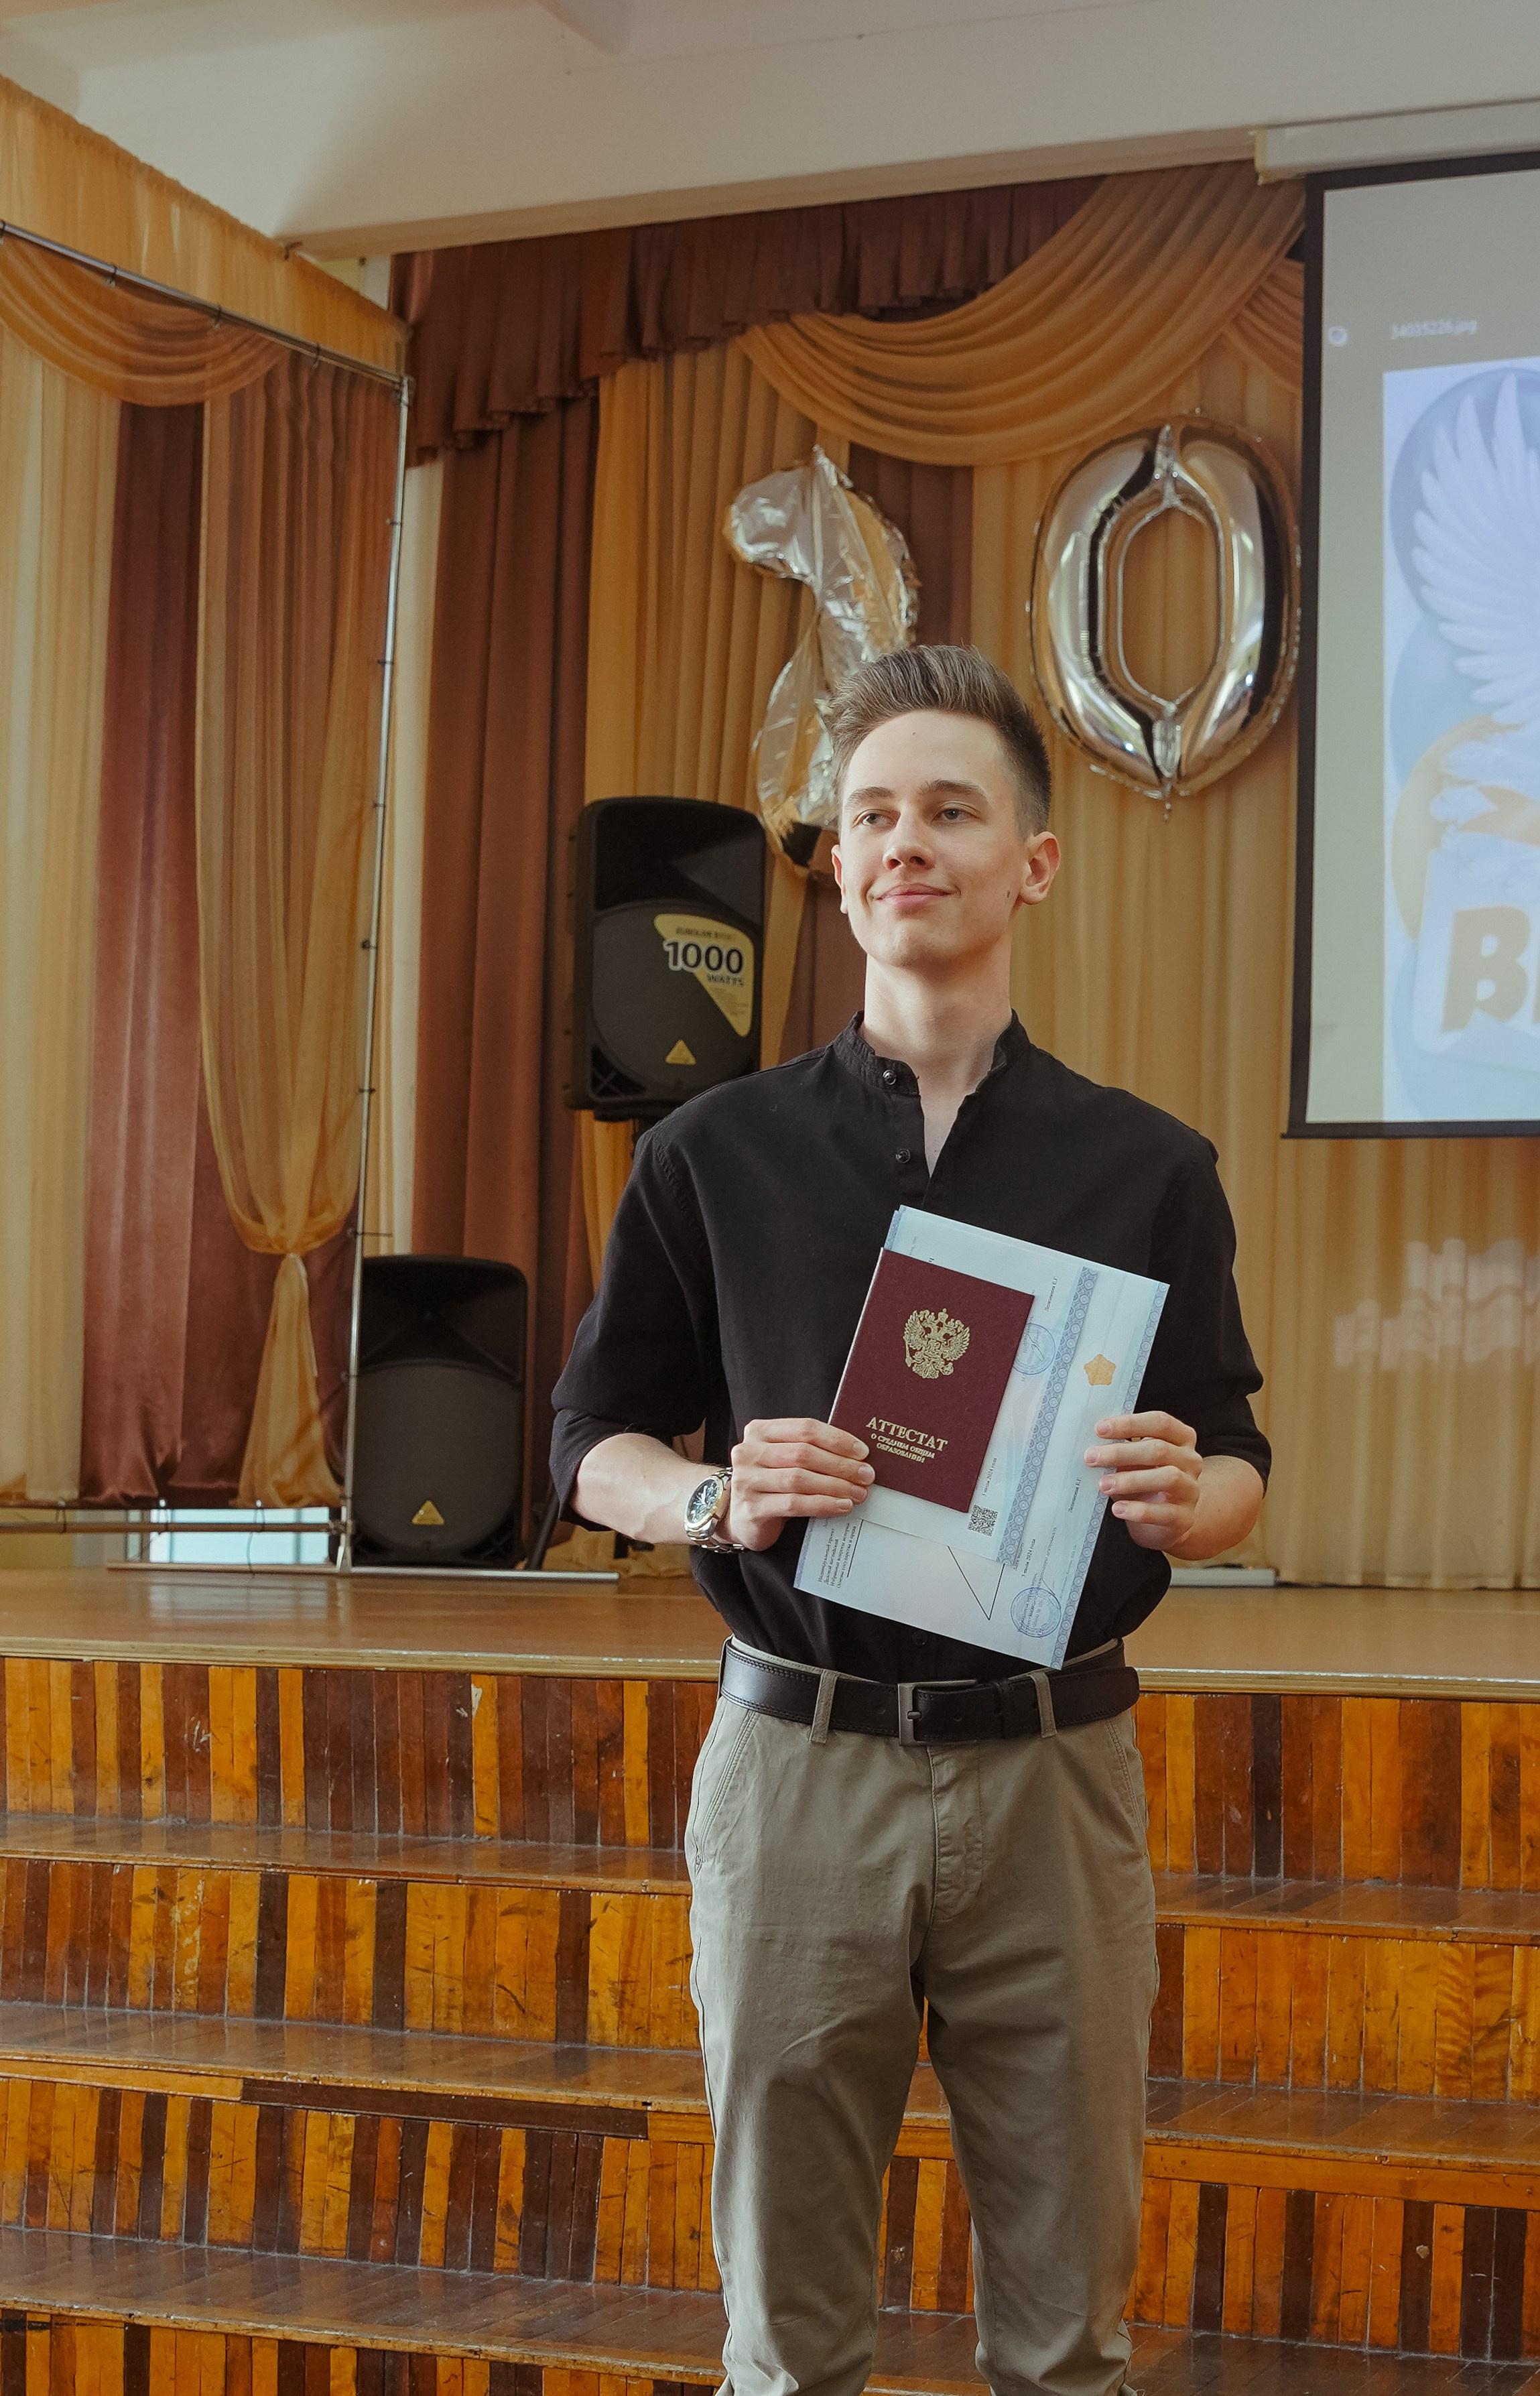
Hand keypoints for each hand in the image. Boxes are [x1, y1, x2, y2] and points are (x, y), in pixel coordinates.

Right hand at [723, 1418, 874, 1552]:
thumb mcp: (783, 1458)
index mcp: (759, 1431)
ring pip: (800, 1479)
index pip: (804, 1428)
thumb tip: (856, 1454)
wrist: (739, 1516)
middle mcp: (749, 1452)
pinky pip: (794, 1504)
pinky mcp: (752, 1508)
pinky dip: (823, 1504)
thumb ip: (809, 1449)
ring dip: (835, 1486)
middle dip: (841, 1465)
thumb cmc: (771, 1482)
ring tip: (858, 1493)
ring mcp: (747, 1481)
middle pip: (804, 1454)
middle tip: (866, 1475)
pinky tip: (841, 1506)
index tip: (862, 1451)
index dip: (837, 1439)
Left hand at [1085, 1411, 1201, 1553]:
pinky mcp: (1185, 1517)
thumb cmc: (1145, 1483)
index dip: (1130, 1424)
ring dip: (1130, 1480)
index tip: (1100, 1429)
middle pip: (1159, 1449)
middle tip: (1092, 1457)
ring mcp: (1191, 1489)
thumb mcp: (1134, 1462)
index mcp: (1181, 1439)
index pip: (1160, 1423)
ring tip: (1103, 1484)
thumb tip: (1094, 1446)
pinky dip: (1139, 1510)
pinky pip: (1165, 1512)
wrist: (1163, 1521)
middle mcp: (1190, 1461)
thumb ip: (1122, 1450)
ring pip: (1167, 1478)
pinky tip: (1118, 1509)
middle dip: (1121, 1452)